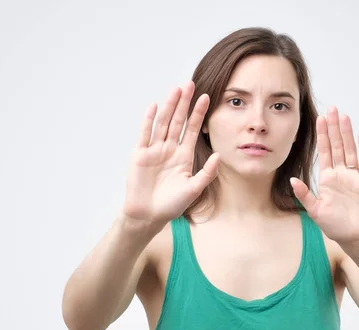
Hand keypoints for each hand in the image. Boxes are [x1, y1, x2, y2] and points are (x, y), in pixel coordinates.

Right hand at [121, 81, 219, 225]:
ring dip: (169, 106)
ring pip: (162, 123)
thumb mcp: (193, 189)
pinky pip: (145, 134)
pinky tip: (154, 106)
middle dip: (184, 103)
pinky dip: (148, 120)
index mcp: (183, 156)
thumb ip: (207, 173)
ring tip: (176, 90)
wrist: (148, 216)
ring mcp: (154, 150)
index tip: (207, 97)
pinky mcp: (140, 155)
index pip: (192, 129)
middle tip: (190, 84)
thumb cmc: (171, 205)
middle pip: (177, 121)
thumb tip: (219, 155)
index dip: (198, 114)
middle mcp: (169, 149)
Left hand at [290, 106, 358, 244]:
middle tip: (331, 109)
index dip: (322, 136)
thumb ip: (304, 194)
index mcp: (327, 178)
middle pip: (337, 146)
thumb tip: (292, 180)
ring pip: (350, 150)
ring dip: (346, 133)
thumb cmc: (335, 226)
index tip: (319, 119)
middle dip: (333, 128)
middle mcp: (340, 174)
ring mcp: (354, 176)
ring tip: (344, 116)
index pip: (324, 152)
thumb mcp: (315, 210)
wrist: (355, 238)